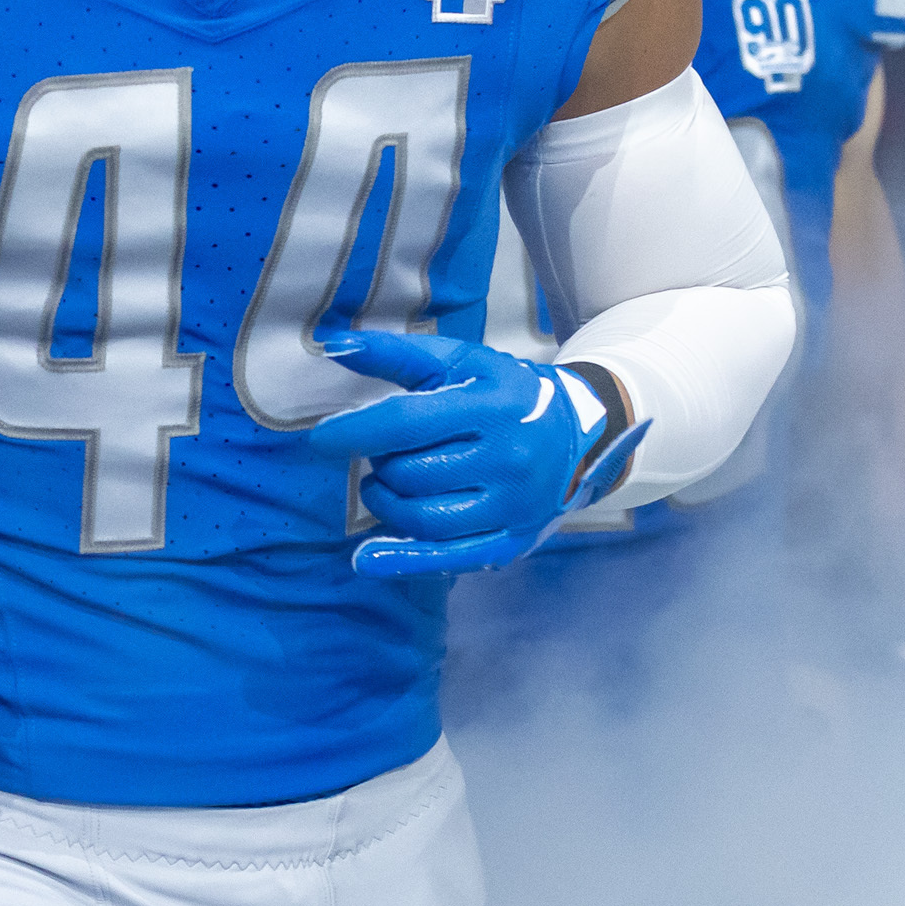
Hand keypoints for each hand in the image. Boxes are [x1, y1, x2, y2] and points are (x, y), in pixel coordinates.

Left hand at [303, 329, 647, 577]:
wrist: (583, 436)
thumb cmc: (507, 394)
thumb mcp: (463, 362)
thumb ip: (397, 354)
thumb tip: (333, 345)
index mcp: (491, 407)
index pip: (407, 423)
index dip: (354, 433)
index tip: (320, 440)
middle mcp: (506, 459)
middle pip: (410, 473)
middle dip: (381, 464)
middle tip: (386, 454)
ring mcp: (510, 506)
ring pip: (422, 516)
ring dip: (386, 502)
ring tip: (385, 484)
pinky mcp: (510, 542)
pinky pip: (447, 558)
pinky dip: (401, 560)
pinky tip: (367, 558)